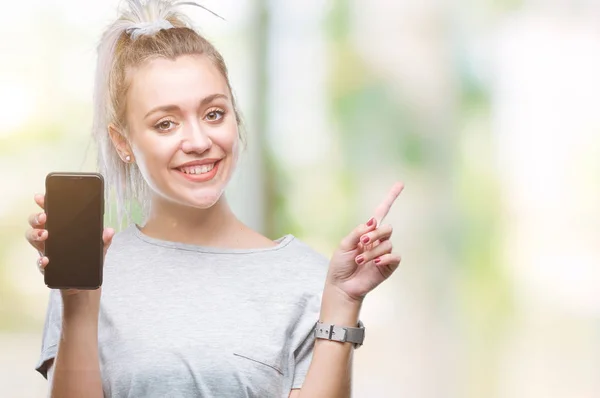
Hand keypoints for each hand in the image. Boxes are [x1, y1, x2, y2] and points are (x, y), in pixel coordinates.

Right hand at [25, 193, 114, 296]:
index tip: (41, 197)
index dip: (44, 203)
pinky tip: (46, 260)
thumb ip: (104, 240)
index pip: (51, 213)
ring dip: (35, 234)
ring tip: (45, 235)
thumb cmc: (87, 260)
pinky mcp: (47, 267)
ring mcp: (46, 251)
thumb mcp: (99, 248)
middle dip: (36, 217)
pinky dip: (41, 261)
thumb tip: (109, 231)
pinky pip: (39, 262)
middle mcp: (50, 238)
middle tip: (44, 217)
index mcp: (62, 229)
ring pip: (32, 238)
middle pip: (36, 223)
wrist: (83, 284)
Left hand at [326, 182, 403, 302]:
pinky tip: (374, 263)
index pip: (381, 212)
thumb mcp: (344, 244)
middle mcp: (377, 241)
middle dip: (375, 234)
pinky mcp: (388, 266)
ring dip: (372, 252)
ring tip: (358, 261)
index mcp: (367, 232)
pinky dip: (385, 259)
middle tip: (362, 242)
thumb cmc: (340, 265)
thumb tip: (373, 221)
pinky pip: (395, 257)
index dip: (390, 198)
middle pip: (387, 228)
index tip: (400, 184)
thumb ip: (358, 232)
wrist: (341, 286)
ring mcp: (384, 254)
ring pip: (387, 244)